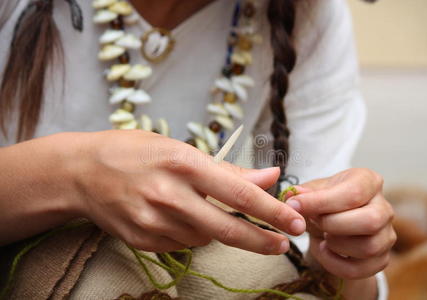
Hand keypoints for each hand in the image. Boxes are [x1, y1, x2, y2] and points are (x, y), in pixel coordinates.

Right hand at [70, 130, 305, 253]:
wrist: (80, 172)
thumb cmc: (133, 151)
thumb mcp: (180, 149)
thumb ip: (226, 168)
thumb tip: (269, 176)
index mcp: (183, 163)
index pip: (238, 192)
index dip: (271, 210)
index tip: (294, 222)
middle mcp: (169, 195)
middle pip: (227, 227)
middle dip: (261, 239)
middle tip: (282, 243)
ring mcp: (153, 221)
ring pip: (204, 238)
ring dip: (216, 229)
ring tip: (198, 207)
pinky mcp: (142, 240)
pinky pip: (181, 244)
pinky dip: (190, 234)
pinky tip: (176, 216)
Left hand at [285, 168, 395, 278]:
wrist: (333, 222)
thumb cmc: (325, 201)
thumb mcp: (313, 190)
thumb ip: (303, 193)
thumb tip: (292, 196)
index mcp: (369, 181)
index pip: (353, 193)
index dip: (321, 201)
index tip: (294, 205)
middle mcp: (384, 207)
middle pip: (370, 221)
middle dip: (333, 224)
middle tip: (314, 221)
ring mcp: (387, 235)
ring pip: (368, 247)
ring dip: (335, 244)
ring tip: (321, 235)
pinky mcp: (381, 259)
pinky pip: (360, 270)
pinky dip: (334, 264)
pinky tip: (324, 250)